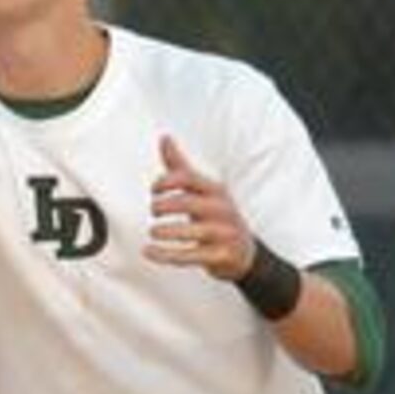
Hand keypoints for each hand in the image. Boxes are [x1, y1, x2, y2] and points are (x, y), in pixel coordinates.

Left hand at [146, 134, 254, 277]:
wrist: (245, 253)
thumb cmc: (217, 217)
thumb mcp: (202, 190)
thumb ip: (180, 167)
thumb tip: (164, 137)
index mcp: (215, 190)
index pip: (189, 178)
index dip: (167, 181)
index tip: (153, 190)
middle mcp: (222, 210)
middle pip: (190, 203)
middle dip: (166, 205)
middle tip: (153, 210)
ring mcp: (223, 234)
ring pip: (193, 232)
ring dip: (168, 232)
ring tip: (152, 232)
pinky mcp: (221, 256)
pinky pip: (191, 256)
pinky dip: (166, 255)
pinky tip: (149, 251)